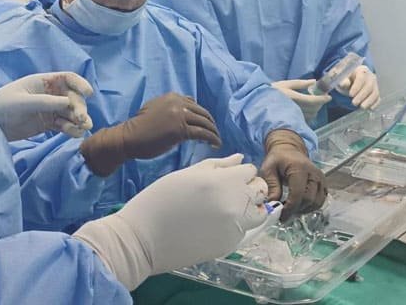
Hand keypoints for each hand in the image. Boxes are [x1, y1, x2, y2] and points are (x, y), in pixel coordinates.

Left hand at [0, 72, 92, 140]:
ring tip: (82, 128)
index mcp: (43, 82)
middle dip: (80, 108)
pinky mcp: (48, 124)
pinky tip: (74, 134)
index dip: (80, 84)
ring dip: (79, 120)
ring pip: (71, 113)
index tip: (89, 93)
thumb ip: (45, 102)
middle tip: (81, 120)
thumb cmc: (2, 106)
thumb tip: (69, 103)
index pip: (68, 78)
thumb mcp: (23, 102)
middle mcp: (49, 94)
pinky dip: (71, 129)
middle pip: (73, 98)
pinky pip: (65, 125)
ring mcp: (49, 109)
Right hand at [73, 154, 267, 290]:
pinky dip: (236, 224)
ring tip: (226, 207)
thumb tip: (240, 159)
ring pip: (258, 213)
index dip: (238, 172)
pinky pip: (244, 230)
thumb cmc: (161, 198)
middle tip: (227, 190)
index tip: (225, 176)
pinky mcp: (231, 245)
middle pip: (260, 191)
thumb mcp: (188, 173)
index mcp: (225, 181)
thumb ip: (218, 165)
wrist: (145, 237)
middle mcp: (237, 204)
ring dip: (249, 207)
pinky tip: (213, 223)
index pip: (250, 171)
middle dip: (248, 187)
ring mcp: (236, 227)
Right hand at [79, 93, 221, 176]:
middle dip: (211, 123)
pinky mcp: (180, 130)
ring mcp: (179, 115)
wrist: (129, 137)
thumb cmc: (139, 127)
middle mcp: (177, 103)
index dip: (202, 115)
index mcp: (171, 97)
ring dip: (213, 132)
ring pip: (204, 122)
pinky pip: (202, 133)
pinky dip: (212, 138)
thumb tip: (184, 113)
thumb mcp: (154, 108)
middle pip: (202, 112)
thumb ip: (170, 108)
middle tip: (215, 133)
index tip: (205, 124)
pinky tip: (215, 144)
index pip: (194, 104)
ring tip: (217, 140)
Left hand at [260, 130, 325, 220]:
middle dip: (296, 210)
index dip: (290, 207)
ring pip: (316, 203)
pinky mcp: (323, 184)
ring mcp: (321, 179)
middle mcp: (314, 174)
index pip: (298, 193)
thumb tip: (273, 204)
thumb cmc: (278, 159)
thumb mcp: (268, 169)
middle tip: (284, 214)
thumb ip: (272, 186)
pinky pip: (320, 201)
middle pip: (309, 200)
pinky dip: (310, 207)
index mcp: (299, 168)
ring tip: (290, 210)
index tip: (281, 215)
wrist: (289, 150)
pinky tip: (299, 206)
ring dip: (303, 210)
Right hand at [272, 79, 331, 122]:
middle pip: (313, 108)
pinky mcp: (291, 121)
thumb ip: (300, 83)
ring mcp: (293, 116)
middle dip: (319, 103)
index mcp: (293, 97)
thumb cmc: (271, 91)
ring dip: (315, 110)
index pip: (311, 100)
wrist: (259, 104)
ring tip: (313, 104)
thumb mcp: (285, 84)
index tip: (329, 97)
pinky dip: (309, 115)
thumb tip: (314, 81)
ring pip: (311, 115)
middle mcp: (294, 108)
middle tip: (321, 98)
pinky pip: (306, 120)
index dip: (321, 99)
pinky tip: (306, 111)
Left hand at [336, 65, 379, 108]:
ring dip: (369, 101)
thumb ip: (342, 80)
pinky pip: (378, 98)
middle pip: (369, 86)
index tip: (350, 95)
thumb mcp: (341, 77)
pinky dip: (375, 104)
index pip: (361, 78)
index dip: (356, 87)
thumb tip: (344, 84)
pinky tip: (370, 108)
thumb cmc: (346, 77)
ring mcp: (374, 85)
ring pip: (375, 93)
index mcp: (361, 70)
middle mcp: (370, 77)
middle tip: (354, 103)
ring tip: (362, 107)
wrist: (351, 79)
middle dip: (362, 96)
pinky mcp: (376, 92)